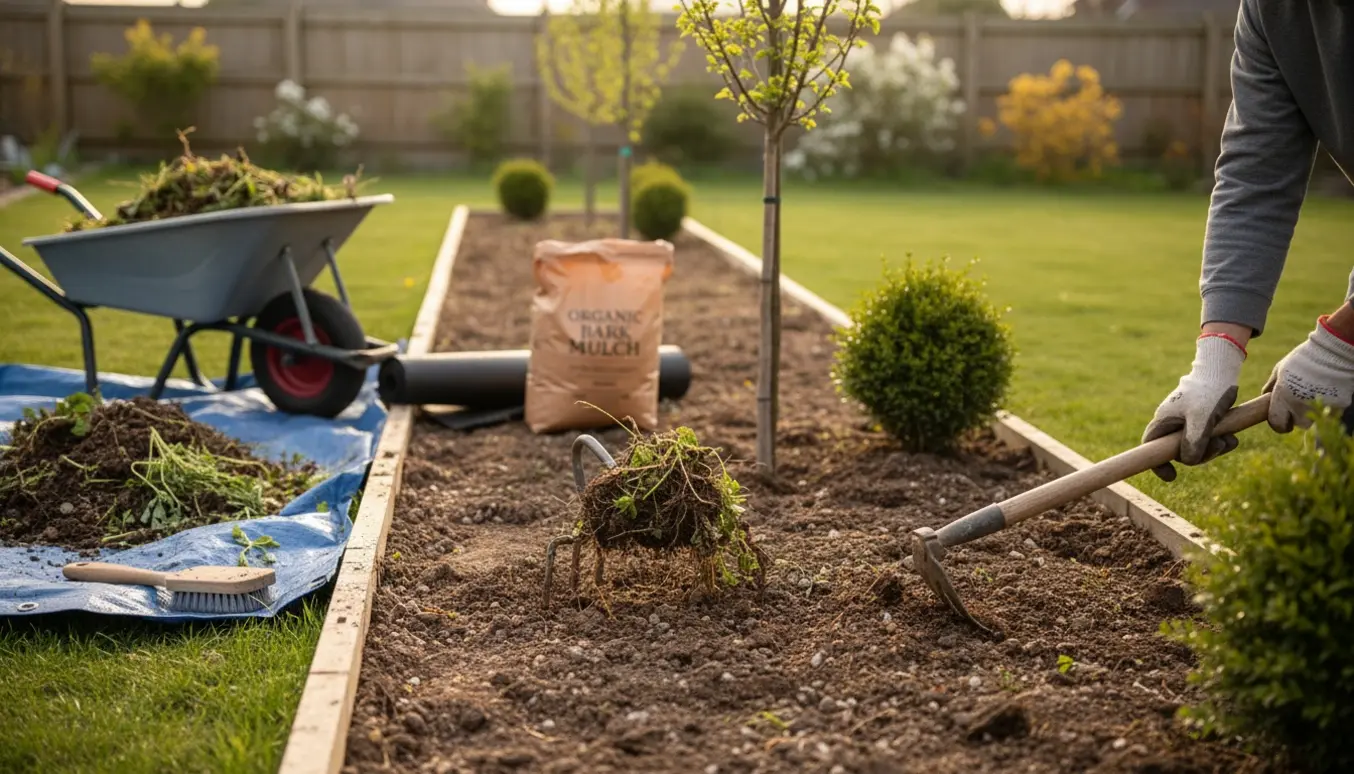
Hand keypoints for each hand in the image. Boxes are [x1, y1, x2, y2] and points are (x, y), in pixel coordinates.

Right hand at [1143, 333, 1246, 481]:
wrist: (1221, 370)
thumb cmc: (1207, 391)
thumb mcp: (1201, 419)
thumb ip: (1193, 442)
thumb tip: (1189, 461)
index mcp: (1164, 421)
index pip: (1150, 447)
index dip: (1157, 464)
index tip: (1172, 476)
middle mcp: (1173, 423)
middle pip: (1179, 452)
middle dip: (1200, 454)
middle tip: (1218, 447)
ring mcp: (1187, 423)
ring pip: (1196, 447)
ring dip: (1214, 448)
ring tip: (1231, 440)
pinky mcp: (1202, 421)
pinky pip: (1208, 439)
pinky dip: (1220, 441)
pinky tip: (1232, 437)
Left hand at [1263, 315, 1353, 431]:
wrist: (1332, 352)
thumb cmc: (1302, 359)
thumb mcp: (1281, 369)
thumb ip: (1271, 386)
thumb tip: (1263, 396)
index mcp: (1283, 399)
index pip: (1277, 423)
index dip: (1278, 423)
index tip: (1282, 420)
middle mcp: (1300, 407)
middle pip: (1298, 423)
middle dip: (1297, 416)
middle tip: (1300, 402)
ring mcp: (1320, 408)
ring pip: (1315, 419)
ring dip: (1312, 412)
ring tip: (1314, 394)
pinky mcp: (1338, 406)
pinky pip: (1330, 412)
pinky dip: (1328, 405)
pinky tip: (1327, 390)